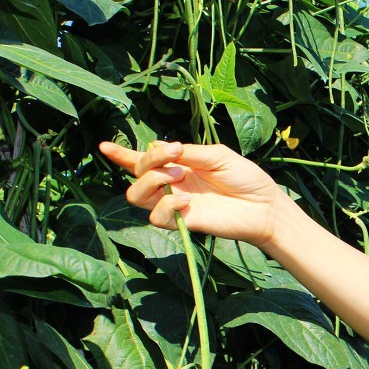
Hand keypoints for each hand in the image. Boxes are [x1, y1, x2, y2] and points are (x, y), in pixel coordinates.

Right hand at [98, 140, 283, 245]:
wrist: (264, 205)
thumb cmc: (244, 178)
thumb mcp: (216, 155)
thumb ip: (188, 153)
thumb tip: (161, 148)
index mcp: (178, 166)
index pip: (143, 162)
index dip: (121, 155)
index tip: (104, 146)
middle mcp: (172, 185)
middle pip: (136, 175)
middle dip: (147, 161)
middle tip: (176, 159)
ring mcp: (175, 204)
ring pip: (137, 197)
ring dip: (152, 181)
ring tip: (178, 177)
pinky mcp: (183, 222)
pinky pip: (156, 217)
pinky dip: (166, 205)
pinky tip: (186, 200)